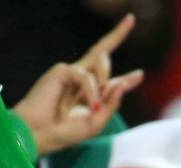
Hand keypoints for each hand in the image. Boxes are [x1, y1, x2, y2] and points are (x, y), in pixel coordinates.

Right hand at [12, 14, 143, 156]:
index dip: (127, 79)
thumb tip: (123, 83)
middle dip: (117, 35)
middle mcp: (82, 81)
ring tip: (95, 105)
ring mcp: (71, 73)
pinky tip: (91, 105)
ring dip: (104, 80)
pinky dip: (91, 91)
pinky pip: (86, 76)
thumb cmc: (65, 133)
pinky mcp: (61, 71)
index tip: (140, 75)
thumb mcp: (96, 122)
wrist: (40, 134)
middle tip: (130, 19)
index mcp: (91, 95)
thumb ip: (111, 104)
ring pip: (99, 60)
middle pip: (101, 53)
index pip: (112, 82)